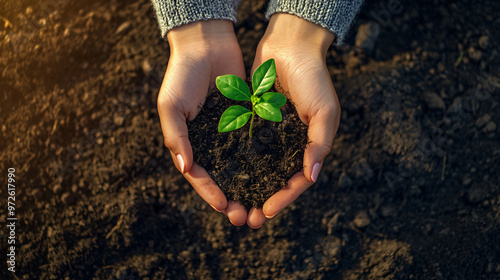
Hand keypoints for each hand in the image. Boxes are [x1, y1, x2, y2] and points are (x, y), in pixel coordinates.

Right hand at [158, 20, 247, 225]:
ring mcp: (229, 133)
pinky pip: (256, 144)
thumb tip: (187, 168)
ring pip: (242, 167)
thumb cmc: (181, 74)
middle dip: (233, 199)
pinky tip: (275, 175)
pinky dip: (264, 161)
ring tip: (261, 206)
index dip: (210, 193)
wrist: (206, 43)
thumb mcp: (170, 106)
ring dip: (250, 187)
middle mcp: (210, 142)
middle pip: (222, 178)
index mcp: (189, 143)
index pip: (199, 176)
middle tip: (246, 217)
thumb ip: (176, 137)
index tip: (225, 206)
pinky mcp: (247, 120)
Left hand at [247, 13, 339, 228]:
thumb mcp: (325, 111)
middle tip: (246, 219)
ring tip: (231, 206)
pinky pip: (242, 147)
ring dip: (245, 188)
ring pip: (255, 169)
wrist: (290, 45)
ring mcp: (269, 135)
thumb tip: (311, 176)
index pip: (297, 181)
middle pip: (273, 180)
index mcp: (307, 146)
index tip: (267, 211)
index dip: (284, 198)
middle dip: (260, 201)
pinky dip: (234, 163)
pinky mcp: (251, 122)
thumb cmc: (313, 77)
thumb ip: (319, 143)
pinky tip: (222, 177)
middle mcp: (287, 145)